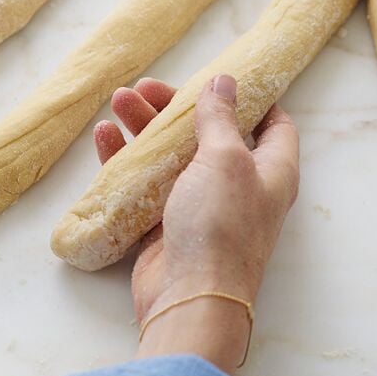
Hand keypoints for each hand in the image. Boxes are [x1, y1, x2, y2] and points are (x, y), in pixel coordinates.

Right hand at [94, 74, 298, 373]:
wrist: (191, 299)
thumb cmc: (221, 224)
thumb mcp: (225, 158)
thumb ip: (221, 118)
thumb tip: (226, 81)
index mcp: (270, 169)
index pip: (273, 124)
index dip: (252, 98)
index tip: (221, 76)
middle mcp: (239, 185)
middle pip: (210, 133)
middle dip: (177, 107)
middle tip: (145, 87)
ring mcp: (202, 206)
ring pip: (173, 155)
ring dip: (146, 127)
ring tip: (118, 101)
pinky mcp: (167, 225)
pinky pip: (146, 184)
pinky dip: (126, 160)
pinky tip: (104, 137)